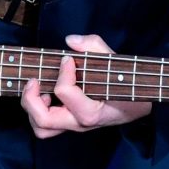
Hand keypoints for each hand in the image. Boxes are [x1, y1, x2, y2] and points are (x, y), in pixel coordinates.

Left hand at [20, 33, 152, 138]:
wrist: (137, 107)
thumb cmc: (127, 84)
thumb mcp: (117, 62)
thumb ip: (95, 47)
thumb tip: (71, 40)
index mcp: (92, 112)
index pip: (65, 92)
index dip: (62, 71)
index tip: (67, 58)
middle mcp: (80, 123)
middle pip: (43, 120)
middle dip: (31, 98)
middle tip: (35, 79)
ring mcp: (73, 125)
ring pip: (41, 128)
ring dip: (32, 108)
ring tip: (39, 89)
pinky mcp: (69, 122)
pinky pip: (46, 125)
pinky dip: (38, 111)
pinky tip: (48, 93)